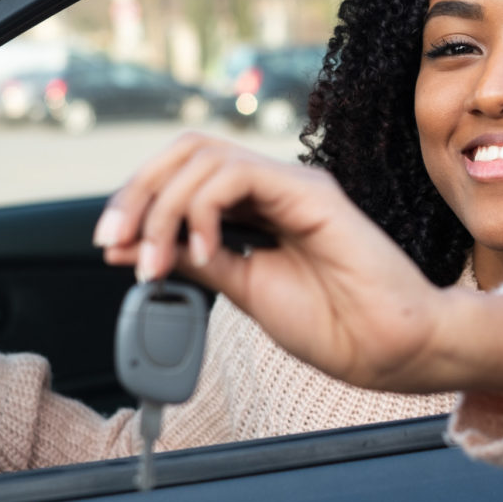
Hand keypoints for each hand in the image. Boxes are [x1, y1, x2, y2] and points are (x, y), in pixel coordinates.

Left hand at [94, 133, 456, 391]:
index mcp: (259, 209)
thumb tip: (135, 247)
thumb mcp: (245, 289)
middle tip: (117, 242)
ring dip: (163, 207)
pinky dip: (201, 207)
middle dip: (138, 194)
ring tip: (159, 260)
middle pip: (186, 152)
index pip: (184, 176)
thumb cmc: (335, 325)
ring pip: (203, 156)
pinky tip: (201, 247)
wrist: (389, 349)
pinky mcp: (311, 191)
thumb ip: (198, 261)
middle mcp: (274, 188)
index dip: (139, 202)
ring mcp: (293, 185)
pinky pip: (237, 173)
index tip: (113, 247)